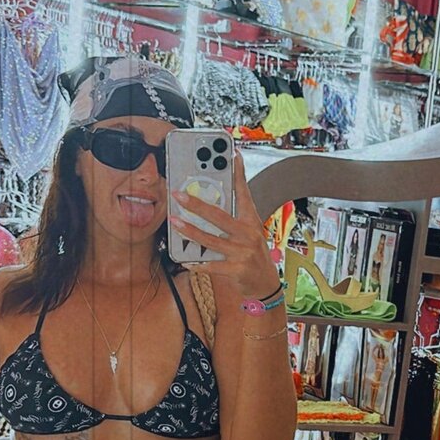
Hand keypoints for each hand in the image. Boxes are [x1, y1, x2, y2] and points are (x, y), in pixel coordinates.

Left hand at [168, 151, 280, 297]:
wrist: (266, 285)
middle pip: (219, 216)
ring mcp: (242, 253)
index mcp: (251, 222)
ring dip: (190, 231)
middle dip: (196, 204)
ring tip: (174, 222)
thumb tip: (207, 205)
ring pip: (210, 240)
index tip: (232, 154)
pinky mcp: (236, 270)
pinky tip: (185, 259)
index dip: (239, 174)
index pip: (244, 194)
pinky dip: (197, 263)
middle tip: (178, 195)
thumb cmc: (252, 255)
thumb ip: (233, 220)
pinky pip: (211, 265)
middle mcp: (248, 235)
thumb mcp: (249, 234)